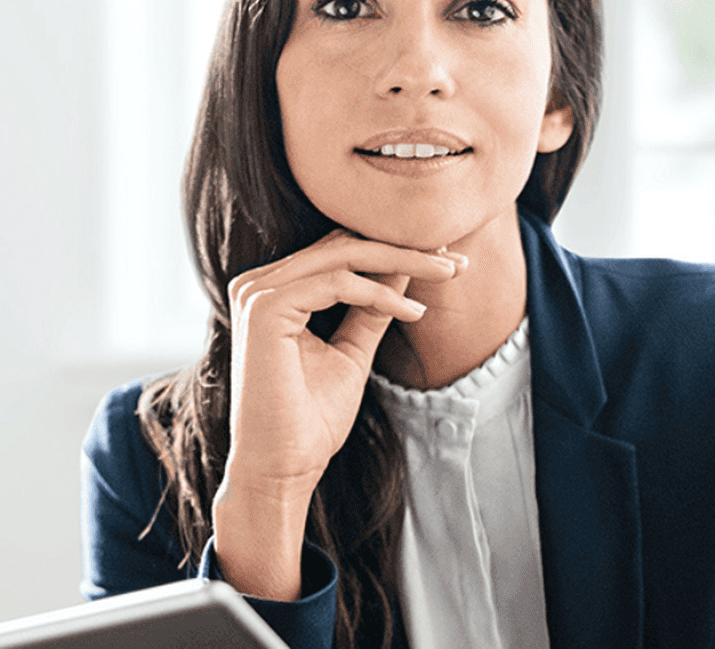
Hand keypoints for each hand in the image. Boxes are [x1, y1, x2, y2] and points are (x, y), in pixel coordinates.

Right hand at [214, 230, 461, 598]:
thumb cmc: (310, 420)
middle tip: (457, 260)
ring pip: (344, 255)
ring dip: (404, 263)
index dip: (394, 249)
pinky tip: (415, 313)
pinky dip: (381, 294)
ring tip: (448, 275)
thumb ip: (371, 309)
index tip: (445, 259)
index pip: (339, 250)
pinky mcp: (265, 309)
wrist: (282, 469)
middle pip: (343, 244)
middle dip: (406, 249)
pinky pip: (337, 283)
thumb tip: (406, 269)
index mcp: (273, 290)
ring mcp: (258, 293)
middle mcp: (258, 284)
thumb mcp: (351, 352)